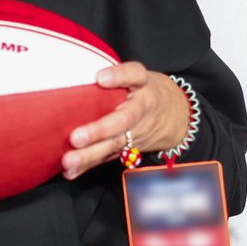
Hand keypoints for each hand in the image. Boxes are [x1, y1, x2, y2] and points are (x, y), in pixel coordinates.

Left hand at [62, 62, 188, 179]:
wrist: (177, 115)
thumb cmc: (148, 91)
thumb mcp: (139, 76)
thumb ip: (117, 75)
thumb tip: (84, 75)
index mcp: (143, 85)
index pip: (135, 75)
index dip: (119, 76)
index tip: (100, 77)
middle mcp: (141, 110)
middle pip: (122, 121)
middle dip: (98, 131)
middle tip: (76, 137)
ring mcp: (136, 132)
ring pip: (114, 144)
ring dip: (90, 155)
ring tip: (69, 160)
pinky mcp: (129, 147)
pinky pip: (108, 157)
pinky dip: (89, 165)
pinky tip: (72, 171)